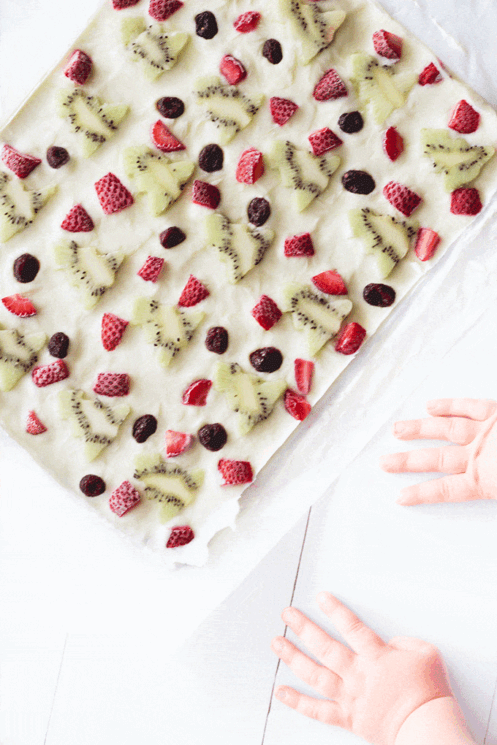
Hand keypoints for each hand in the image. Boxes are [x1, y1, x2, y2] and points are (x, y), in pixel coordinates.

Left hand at [271, 593, 451, 744]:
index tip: (320, 598)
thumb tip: (389, 641)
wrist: (427, 729)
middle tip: (287, 614)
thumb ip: (404, 641)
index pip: (352, 628)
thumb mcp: (426, 653)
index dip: (335, 611)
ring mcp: (351, 697)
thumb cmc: (429, 693)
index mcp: (377, 657)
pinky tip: (281, 690)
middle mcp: (359, 676)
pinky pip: (318, 710)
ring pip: (316, 675)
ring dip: (294, 658)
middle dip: (304, 628)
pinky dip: (297, 701)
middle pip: (325, 648)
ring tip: (277, 643)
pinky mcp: (349, 718)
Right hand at [380, 398, 496, 504]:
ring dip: (419, 429)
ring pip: (445, 429)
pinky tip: (432, 406)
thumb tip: (484, 531)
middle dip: (407, 460)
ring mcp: (485, 432)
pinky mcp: (496, 414)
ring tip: (397, 429)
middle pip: (436, 458)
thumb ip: (488, 496)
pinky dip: (449, 405)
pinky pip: (470, 406)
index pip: (445, 489)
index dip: (421, 493)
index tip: (402, 496)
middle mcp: (478, 455)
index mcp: (485, 482)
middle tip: (386, 461)